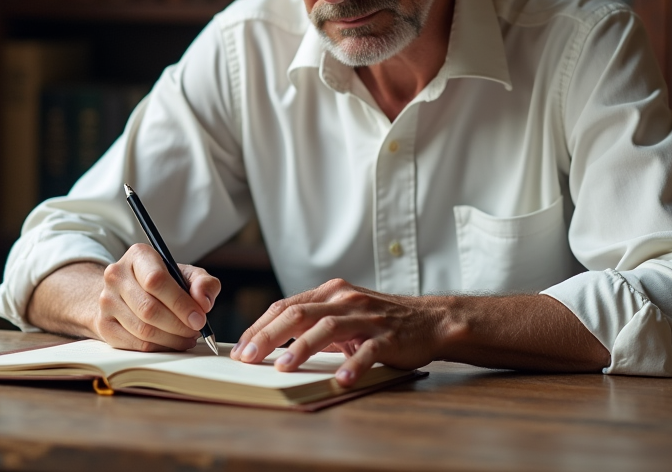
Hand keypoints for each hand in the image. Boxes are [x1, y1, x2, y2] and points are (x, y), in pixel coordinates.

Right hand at [93, 244, 220, 351]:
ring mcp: (106, 301)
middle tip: (196, 330)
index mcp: (138, 255)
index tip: (199, 318)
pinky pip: (135, 344)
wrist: (126, 292)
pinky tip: (171, 342)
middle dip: (179, 325)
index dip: (180, 303)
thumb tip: (204, 303)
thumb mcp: (186, 274)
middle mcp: (116, 275)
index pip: (156, 281)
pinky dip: (159, 347)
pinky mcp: (104, 325)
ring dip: (171, 339)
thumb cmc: (162, 283)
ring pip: (143, 330)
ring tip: (187, 337)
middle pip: (149, 309)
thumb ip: (203, 283)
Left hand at [229, 278, 447, 386]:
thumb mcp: (344, 312)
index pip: (286, 305)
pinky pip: (367, 351)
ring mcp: (367, 317)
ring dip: (302, 349)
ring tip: (283, 368)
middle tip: (248, 357)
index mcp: (331, 292)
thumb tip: (273, 340)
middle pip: (299, 314)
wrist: (429, 320)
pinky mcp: (388, 337)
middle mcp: (346, 300)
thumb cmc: (381, 320)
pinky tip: (339, 380)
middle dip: (269, 336)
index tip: (241, 347)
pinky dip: (352, 365)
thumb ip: (315, 320)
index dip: (260, 326)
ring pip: (328, 329)